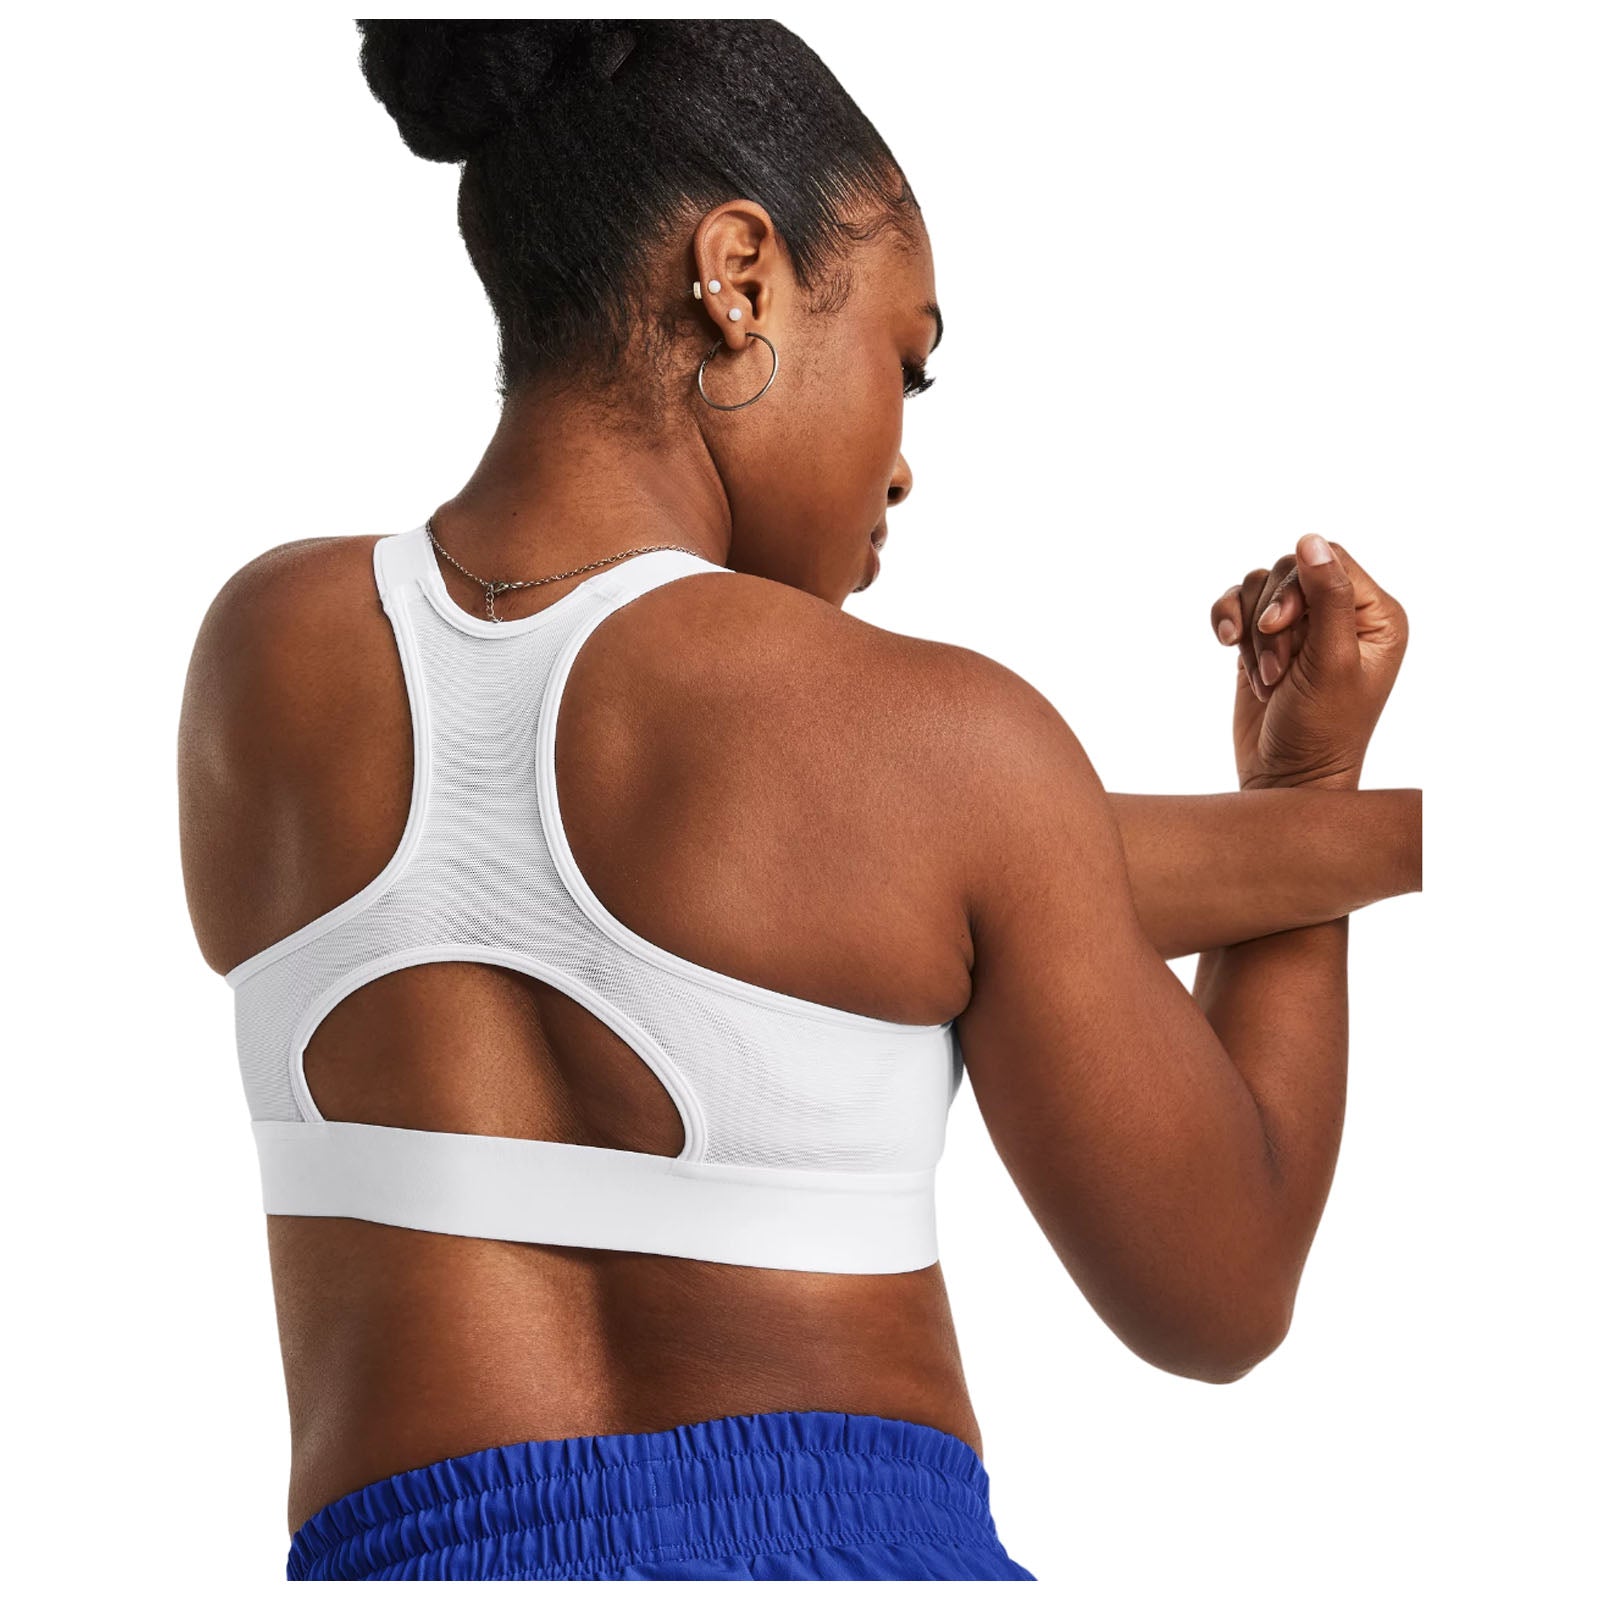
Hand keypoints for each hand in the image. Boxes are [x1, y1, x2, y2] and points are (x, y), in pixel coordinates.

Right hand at [1209, 535, 1407, 789]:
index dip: (1296, 587)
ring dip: (1249, 631)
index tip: (1277, 627)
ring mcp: (1299, 628)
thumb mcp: (1331, 661)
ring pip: (1257, 587)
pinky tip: (1227, 649)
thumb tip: (1310, 539)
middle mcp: (1339, 615)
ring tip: (1264, 678)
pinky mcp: (1262, 642)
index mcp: (1374, 616)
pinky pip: (1235, 606)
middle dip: (1270, 617)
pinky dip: (1227, 623)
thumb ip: (1328, 597)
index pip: (1328, 562)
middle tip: (1275, 667)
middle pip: (1289, 572)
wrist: (1287, 778)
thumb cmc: (1322, 730)